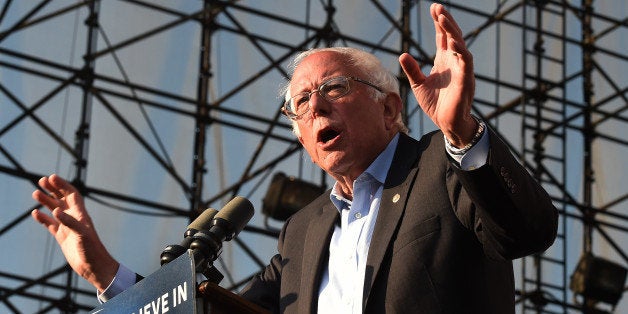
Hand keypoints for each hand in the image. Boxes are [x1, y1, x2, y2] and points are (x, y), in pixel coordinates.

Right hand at [31, 174, 118, 291]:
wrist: (93, 266)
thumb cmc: (92, 250)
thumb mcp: (82, 234)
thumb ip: (70, 222)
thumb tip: (55, 210)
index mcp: (81, 214)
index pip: (71, 194)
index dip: (63, 185)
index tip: (51, 177)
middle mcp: (74, 218)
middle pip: (62, 198)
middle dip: (53, 189)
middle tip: (41, 180)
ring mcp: (67, 227)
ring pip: (54, 209)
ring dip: (46, 201)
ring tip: (35, 193)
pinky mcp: (62, 237)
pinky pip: (50, 224)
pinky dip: (43, 218)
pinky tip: (35, 213)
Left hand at [399, 3, 476, 147]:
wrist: (446, 123)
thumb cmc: (435, 104)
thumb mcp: (418, 85)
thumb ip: (412, 69)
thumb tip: (402, 54)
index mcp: (443, 60)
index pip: (442, 36)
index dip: (439, 22)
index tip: (434, 7)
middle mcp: (454, 61)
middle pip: (451, 35)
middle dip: (446, 21)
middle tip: (438, 7)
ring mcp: (461, 69)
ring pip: (460, 44)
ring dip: (452, 31)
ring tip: (443, 18)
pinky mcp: (466, 79)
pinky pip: (466, 61)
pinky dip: (460, 50)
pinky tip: (452, 41)